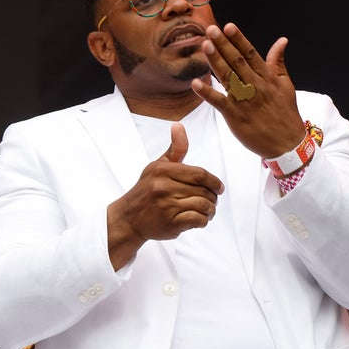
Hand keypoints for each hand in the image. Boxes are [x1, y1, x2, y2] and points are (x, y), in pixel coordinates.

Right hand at [106, 123, 223, 269]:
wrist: (128, 218)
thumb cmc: (147, 190)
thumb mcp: (157, 166)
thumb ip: (174, 149)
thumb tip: (179, 125)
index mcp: (162, 170)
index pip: (199, 174)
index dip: (214, 181)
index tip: (219, 188)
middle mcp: (163, 187)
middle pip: (203, 190)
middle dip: (213, 197)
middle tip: (212, 201)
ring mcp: (166, 206)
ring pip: (203, 205)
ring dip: (211, 210)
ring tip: (209, 211)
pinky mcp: (170, 223)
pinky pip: (197, 220)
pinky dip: (204, 221)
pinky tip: (201, 219)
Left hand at [190, 23, 303, 157]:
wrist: (287, 144)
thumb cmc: (285, 114)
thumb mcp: (286, 85)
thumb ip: (278, 62)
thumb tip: (282, 40)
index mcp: (267, 78)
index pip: (251, 54)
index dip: (238, 40)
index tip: (228, 26)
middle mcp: (255, 87)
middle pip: (237, 62)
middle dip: (223, 45)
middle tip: (211, 30)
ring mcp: (245, 101)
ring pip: (228, 77)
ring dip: (215, 61)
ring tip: (205, 46)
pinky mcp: (235, 116)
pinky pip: (219, 102)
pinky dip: (207, 93)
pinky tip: (195, 83)